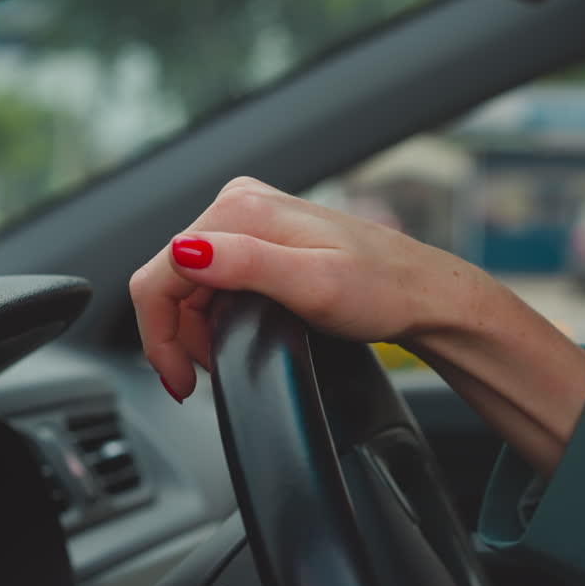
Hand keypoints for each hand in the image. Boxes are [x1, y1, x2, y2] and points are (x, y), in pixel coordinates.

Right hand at [130, 175, 584, 475]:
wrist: (426, 295)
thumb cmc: (384, 291)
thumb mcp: (314, 285)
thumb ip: (246, 266)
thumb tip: (185, 253)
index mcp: (241, 210)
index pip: (159, 273)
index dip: (159, 337)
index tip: (179, 382)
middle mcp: (242, 203)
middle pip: (170, 277)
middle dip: (179, 335)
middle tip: (207, 377)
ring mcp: (254, 218)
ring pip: (190, 281)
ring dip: (198, 327)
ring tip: (228, 358)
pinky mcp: (265, 236)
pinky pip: (216, 278)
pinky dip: (217, 314)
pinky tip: (240, 334)